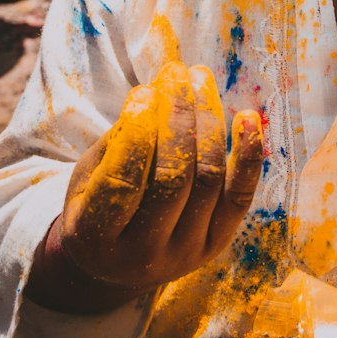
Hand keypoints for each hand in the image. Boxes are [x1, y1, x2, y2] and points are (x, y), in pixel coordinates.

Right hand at [46, 64, 263, 306]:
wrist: (119, 265)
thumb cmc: (96, 204)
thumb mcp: (88, 176)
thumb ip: (119, 141)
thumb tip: (159, 91)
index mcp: (96, 238)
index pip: (123, 184)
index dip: (136, 134)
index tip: (144, 92)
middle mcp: (144, 254)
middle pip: (173, 179)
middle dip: (178, 117)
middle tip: (176, 73)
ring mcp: (186, 252)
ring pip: (208, 181)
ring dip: (208, 121)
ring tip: (200, 78)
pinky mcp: (218, 242)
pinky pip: (240, 197)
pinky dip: (249, 156)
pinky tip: (247, 117)